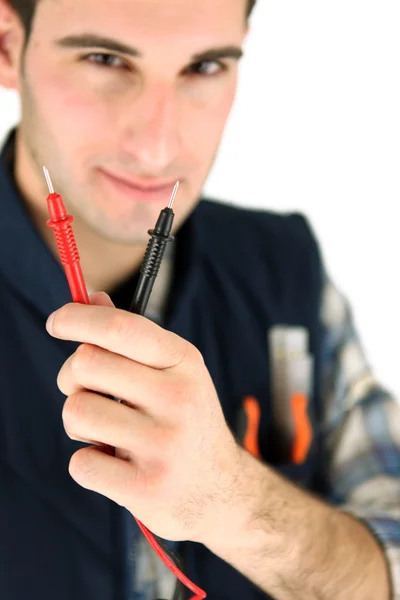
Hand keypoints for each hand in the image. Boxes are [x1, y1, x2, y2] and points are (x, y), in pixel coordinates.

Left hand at [46, 293, 246, 544]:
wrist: (221, 491)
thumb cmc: (184, 422)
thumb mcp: (172, 373)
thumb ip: (131, 337)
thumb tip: (92, 298)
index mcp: (184, 363)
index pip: (120, 328)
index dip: (79, 319)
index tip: (57, 321)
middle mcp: (179, 398)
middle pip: (86, 364)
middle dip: (71, 376)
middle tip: (87, 391)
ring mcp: (164, 445)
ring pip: (76, 411)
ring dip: (78, 422)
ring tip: (106, 432)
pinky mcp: (147, 487)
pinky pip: (80, 463)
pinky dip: (87, 462)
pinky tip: (115, 464)